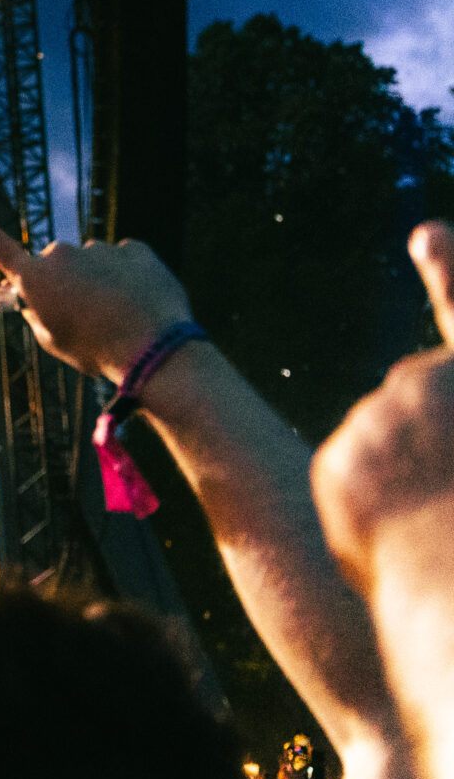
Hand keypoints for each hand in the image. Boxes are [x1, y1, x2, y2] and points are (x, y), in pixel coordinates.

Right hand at [0, 198, 192, 383]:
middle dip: (64, 279)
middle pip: (56, 262)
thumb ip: (37, 312)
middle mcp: (60, 254)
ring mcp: (99, 248)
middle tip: (83, 314)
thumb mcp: (54, 340)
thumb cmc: (96, 351)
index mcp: (34, 278)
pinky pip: (125, 260)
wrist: (154, 350)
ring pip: (93, 261)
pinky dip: (129, 276)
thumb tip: (35, 297)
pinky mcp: (134, 249)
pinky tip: (139, 302)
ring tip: (118, 314)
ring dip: (99, 279)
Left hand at [315, 223, 453, 585]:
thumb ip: (449, 388)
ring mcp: (378, 417)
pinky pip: (356, 480)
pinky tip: (406, 543)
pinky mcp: (337, 460)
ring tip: (444, 532)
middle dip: (434, 436)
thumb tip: (438, 385)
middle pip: (423, 398)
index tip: (425, 235)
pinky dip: (375, 508)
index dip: (448, 271)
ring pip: (386, 444)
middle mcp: (426, 382)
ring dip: (407, 478)